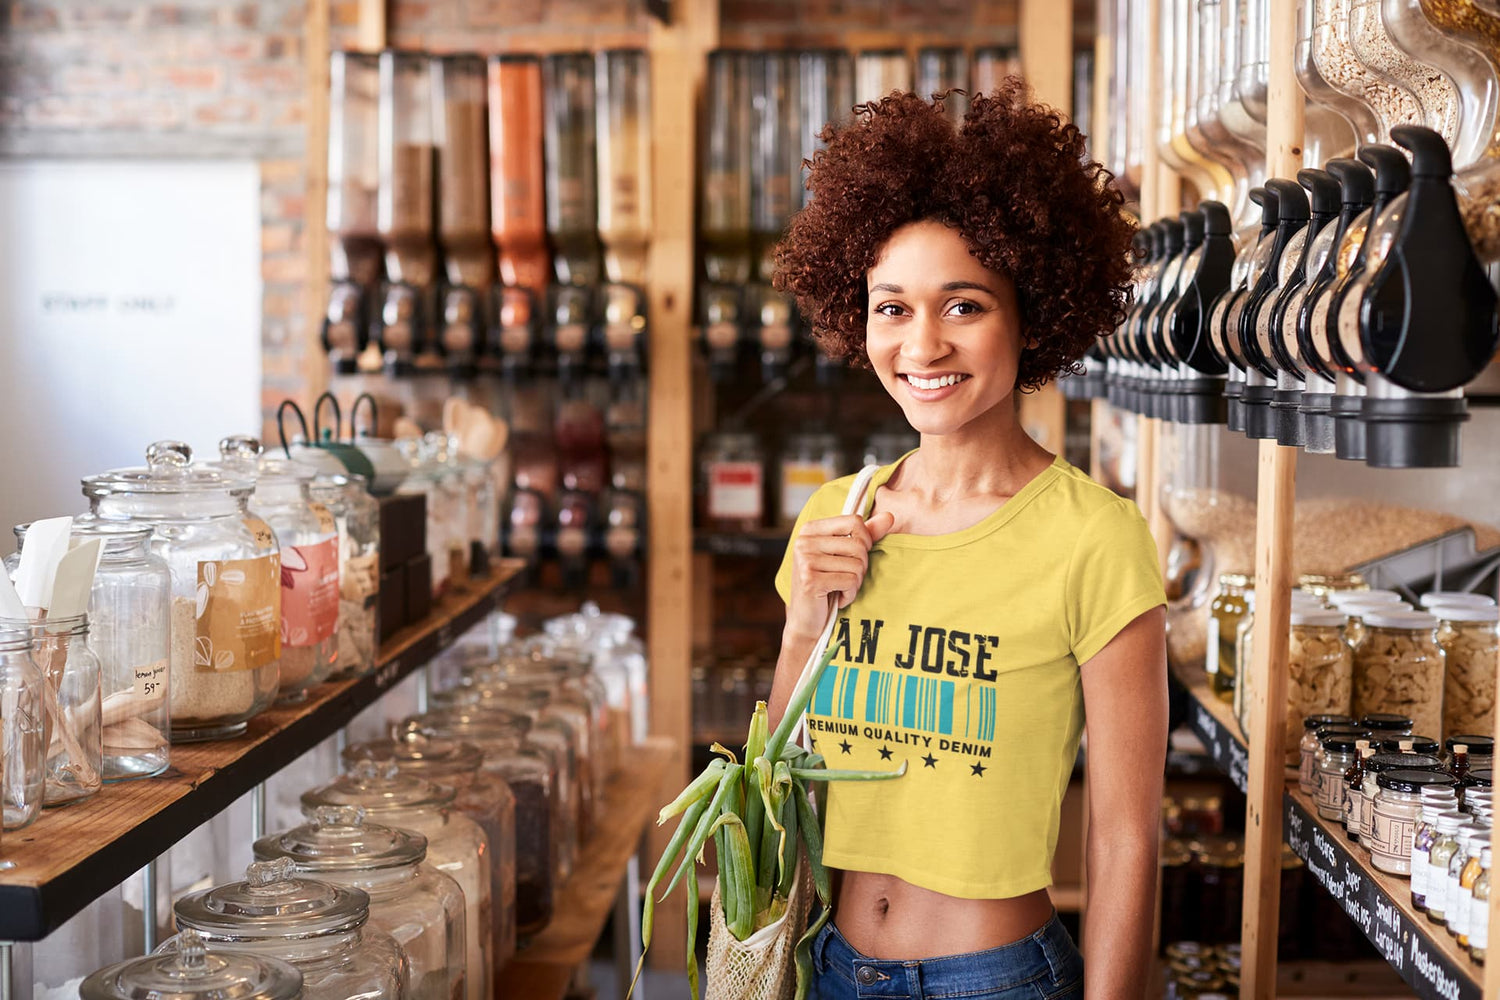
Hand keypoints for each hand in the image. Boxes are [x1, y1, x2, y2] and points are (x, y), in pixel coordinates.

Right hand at [784, 510, 895, 640]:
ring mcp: (805, 560)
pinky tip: (836, 598)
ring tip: (839, 588)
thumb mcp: (844, 555)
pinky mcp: (810, 579)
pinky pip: (850, 581)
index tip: (853, 557)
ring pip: (856, 564)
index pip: (854, 521)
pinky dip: (849, 594)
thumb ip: (866, 535)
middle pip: (858, 545)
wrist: (805, 620)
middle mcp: (804, 541)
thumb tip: (890, 516)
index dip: (864, 540)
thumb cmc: (827, 584)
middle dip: (860, 566)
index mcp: (810, 529)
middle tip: (844, 578)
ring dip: (855, 582)